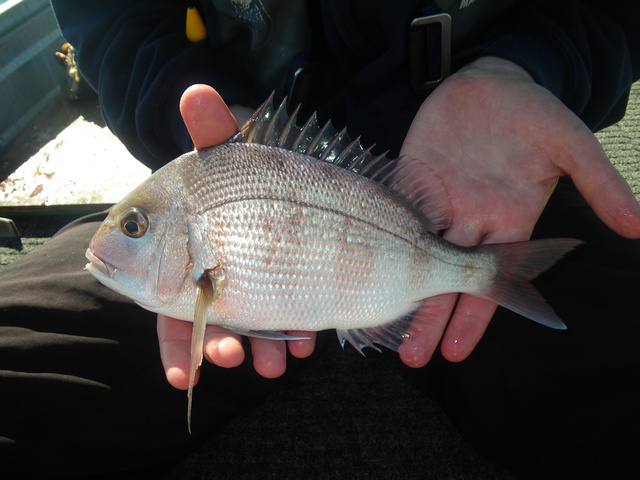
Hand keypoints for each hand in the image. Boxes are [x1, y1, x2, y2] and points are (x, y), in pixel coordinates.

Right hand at [156, 85, 315, 387]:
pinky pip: (291, 318)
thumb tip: (196, 92)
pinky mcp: (294, 289)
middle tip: (230, 360)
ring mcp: (261, 283)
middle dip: (217, 346)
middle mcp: (222, 272)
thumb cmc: (267, 173)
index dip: (176, 341)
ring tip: (277, 362)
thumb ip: (215, 131)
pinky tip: (307, 339)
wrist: (333, 190)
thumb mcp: (240, 152)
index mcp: (192, 251)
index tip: (186, 374)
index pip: (173, 302)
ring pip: (254, 324)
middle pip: (211, 320)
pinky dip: (297, 331)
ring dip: (262, 346)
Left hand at [397, 56, 639, 366]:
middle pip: (445, 278)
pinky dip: (377, 240)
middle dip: (431, 317)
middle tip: (412, 357)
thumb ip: (599, 184)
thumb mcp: (570, 145)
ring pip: (413, 254)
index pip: (488, 282)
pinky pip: (392, 214)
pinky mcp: (408, 180)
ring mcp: (436, 202)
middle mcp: (469, 221)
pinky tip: (362, 266)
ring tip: (382, 323)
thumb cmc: (534, 112)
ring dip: (400, 287)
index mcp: (506, 222)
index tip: (456, 351)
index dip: (473, 318)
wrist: (491, 78)